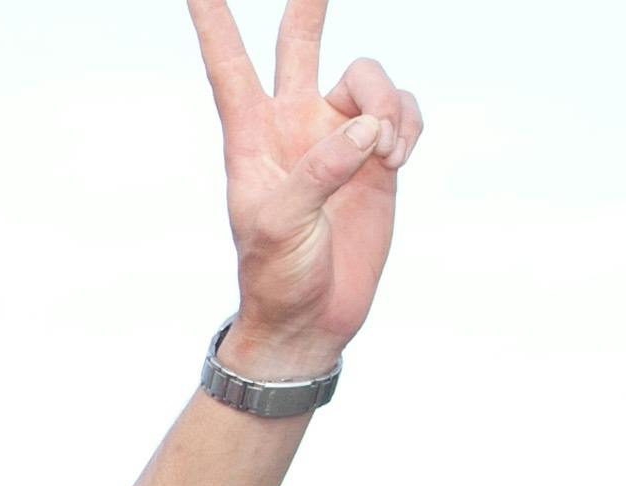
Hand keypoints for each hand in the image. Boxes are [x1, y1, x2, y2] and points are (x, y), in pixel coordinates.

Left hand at [194, 0, 418, 373]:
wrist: (312, 315)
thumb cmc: (278, 274)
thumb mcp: (283, 225)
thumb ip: (320, 171)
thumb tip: (368, 127)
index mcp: (252, 137)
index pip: (228, 68)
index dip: (215, 24)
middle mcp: (293, 124)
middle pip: (299, 44)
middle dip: (309, 7)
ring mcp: (337, 135)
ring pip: (368, 78)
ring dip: (387, 103)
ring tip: (385, 151)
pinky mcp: (377, 153)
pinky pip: (403, 109)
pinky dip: (409, 124)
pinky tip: (397, 157)